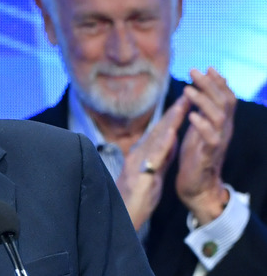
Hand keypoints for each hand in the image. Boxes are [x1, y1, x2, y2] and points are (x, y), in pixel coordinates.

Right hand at [116, 95, 189, 229]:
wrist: (123, 214)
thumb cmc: (138, 197)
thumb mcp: (153, 173)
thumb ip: (161, 156)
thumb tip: (170, 141)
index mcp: (143, 154)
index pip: (161, 132)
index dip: (173, 116)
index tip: (186, 101)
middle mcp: (138, 154)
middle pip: (158, 130)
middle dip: (173, 112)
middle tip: (186, 94)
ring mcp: (137, 163)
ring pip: (155, 139)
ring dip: (169, 122)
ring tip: (181, 107)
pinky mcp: (139, 175)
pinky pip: (152, 158)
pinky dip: (162, 144)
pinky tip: (170, 134)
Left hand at [176, 68, 235, 224]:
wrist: (198, 185)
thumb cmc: (196, 155)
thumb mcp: (201, 128)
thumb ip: (204, 110)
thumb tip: (203, 88)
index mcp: (221, 123)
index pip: (226, 98)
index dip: (219, 82)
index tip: (207, 67)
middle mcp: (224, 130)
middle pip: (224, 102)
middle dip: (210, 84)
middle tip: (193, 71)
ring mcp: (218, 142)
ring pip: (219, 117)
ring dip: (203, 101)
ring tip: (188, 90)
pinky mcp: (209, 155)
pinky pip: (211, 139)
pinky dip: (202, 126)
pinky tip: (191, 116)